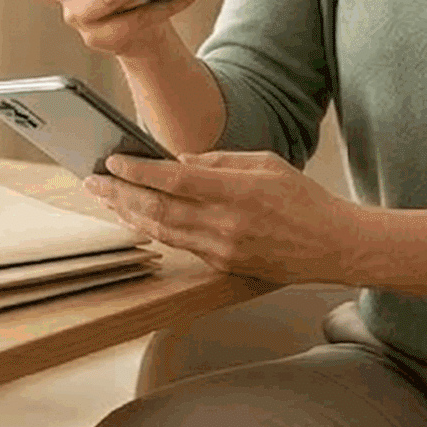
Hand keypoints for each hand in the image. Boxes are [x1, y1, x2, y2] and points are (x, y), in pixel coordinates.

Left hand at [82, 150, 361, 285]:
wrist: (333, 246)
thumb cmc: (304, 199)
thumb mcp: (266, 162)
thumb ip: (219, 160)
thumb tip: (177, 161)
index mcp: (237, 191)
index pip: (175, 179)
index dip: (138, 171)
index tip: (113, 161)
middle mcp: (226, 224)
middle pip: (158, 208)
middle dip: (120, 194)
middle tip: (92, 181)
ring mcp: (223, 249)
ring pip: (163, 232)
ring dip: (130, 215)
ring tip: (107, 199)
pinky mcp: (224, 265)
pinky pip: (180, 246)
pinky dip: (154, 231)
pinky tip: (139, 219)